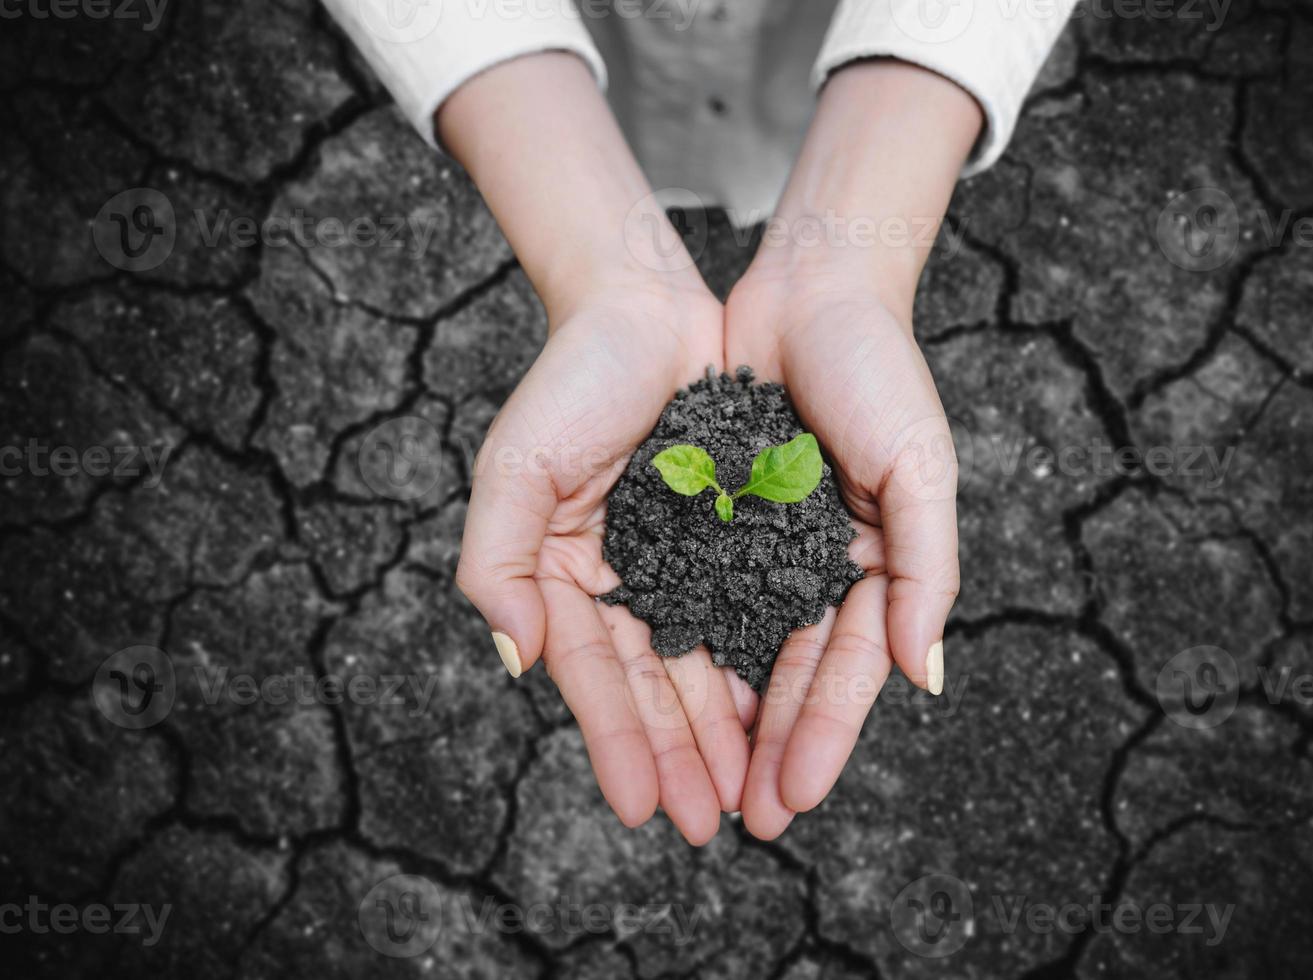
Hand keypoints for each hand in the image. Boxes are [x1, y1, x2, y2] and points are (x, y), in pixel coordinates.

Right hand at [456, 282, 751, 844]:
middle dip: (680, 755)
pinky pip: (756, 610)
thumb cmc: (571, 379)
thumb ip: (498, 563)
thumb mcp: (515, 467)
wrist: (646, 304)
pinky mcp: (739, 533)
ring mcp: (686, 559)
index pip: (593, 675)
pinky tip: (782, 712)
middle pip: (656, 684)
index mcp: (567, 574)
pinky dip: (767, 661)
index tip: (640, 808)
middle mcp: (628, 578)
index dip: (616, 741)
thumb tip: (516, 658)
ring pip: (710, 660)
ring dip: (726, 729)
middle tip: (708, 825)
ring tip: (754, 794)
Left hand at [724, 257, 960, 838]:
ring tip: (687, 786)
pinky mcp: (708, 515)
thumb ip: (926, 573)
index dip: (820, 736)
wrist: (810, 288)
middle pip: (784, 677)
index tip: (789, 799)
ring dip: (712, 718)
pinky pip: (687, 589)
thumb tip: (924, 678)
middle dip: (761, 750)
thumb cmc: (879, 372)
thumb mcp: (920, 469)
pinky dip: (674, 642)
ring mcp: (758, 545)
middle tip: (732, 823)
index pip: (844, 671)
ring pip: (732, 648)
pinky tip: (653, 696)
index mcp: (871, 567)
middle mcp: (812, 567)